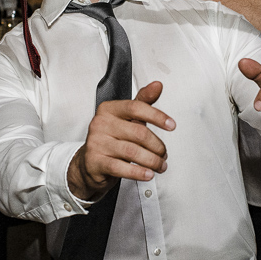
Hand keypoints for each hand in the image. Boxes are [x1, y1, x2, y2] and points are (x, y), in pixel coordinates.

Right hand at [68, 81, 174, 198]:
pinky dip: (139, 172)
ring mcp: (96, 143)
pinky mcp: (95, 162)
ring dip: (152, 161)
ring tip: (160, 165)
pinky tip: (148, 174)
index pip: (136, 107)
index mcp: (109, 109)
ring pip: (132, 152)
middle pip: (138, 132)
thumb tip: (157, 85)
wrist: (89, 163)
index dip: (157, 116)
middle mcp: (100, 124)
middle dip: (157, 146)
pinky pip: (122, 168)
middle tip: (164, 154)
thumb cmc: (111, 139)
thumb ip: (142, 102)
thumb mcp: (126, 119)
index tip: (171, 125)